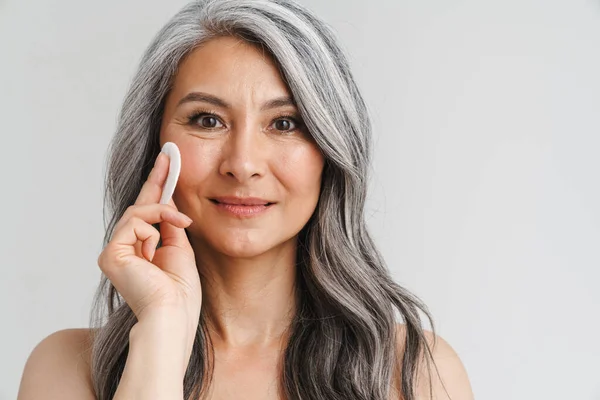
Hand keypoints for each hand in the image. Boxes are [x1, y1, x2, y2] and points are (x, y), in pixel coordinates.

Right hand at [97, 151, 201, 326]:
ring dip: (163, 213)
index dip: (158, 187)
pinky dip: (154, 227)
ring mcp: (115, 251)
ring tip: (183, 224)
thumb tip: (167, 201)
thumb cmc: (180, 291)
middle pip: (140, 206)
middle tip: (168, 154)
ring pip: (139, 212)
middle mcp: (125, 248)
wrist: (173, 313)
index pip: (148, 212)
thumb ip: (170, 225)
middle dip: (157, 180)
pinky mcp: (111, 253)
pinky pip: (135, 222)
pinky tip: (159, 247)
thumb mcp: (180, 248)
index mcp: (142, 249)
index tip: (167, 164)